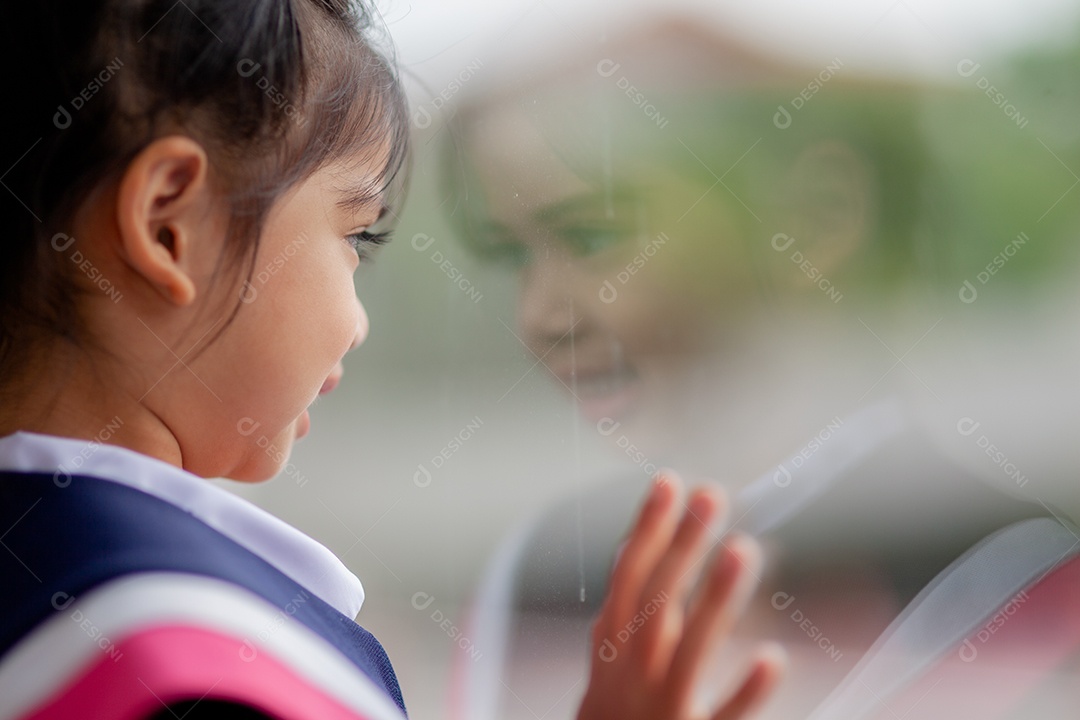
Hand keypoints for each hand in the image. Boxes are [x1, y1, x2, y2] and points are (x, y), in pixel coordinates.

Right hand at [577, 472, 783, 719]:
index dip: (647, 528)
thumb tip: (637, 545)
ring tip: (743, 550)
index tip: (668, 481)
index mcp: (612, 647)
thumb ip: (624, 611)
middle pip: (657, 600)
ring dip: (714, 600)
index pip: (628, 575)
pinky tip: (772, 659)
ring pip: (687, 651)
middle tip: (712, 495)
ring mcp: (660, 711)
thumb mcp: (608, 663)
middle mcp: (632, 674)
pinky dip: (744, 691)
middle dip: (682, 545)